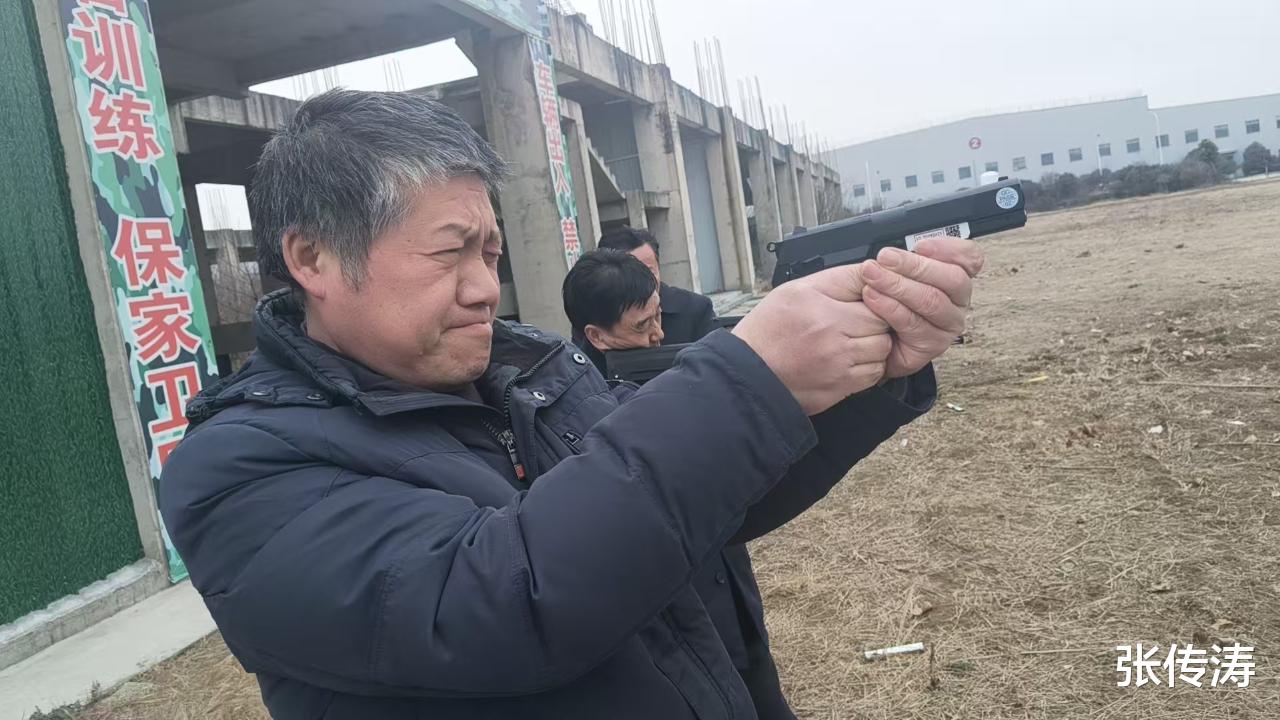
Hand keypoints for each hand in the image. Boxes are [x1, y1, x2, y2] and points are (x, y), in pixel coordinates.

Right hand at [733, 265, 890, 415]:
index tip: (862, 301)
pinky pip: (873, 375)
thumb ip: (840, 278)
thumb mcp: (797, 289)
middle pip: (883, 327)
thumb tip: (873, 270)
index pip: (876, 300)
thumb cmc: (769, 328)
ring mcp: (839, 368)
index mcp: (824, 312)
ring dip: (874, 345)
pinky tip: (849, 359)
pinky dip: (868, 366)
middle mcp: (834, 341)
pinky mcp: (840, 388)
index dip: (873, 299)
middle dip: (875, 322)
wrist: (749, 371)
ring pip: (882, 352)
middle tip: (856, 321)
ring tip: (851, 340)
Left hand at [859, 237, 984, 377]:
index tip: (920, 245)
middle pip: (953, 278)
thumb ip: (899, 259)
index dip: (949, 249)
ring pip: (933, 301)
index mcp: (952, 277)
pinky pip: (915, 324)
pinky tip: (874, 299)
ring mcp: (948, 325)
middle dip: (915, 266)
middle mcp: (957, 301)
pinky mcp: (932, 345)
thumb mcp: (887, 272)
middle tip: (885, 258)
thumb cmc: (879, 301)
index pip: (968, 258)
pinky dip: (891, 309)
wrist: (865, 338)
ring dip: (899, 286)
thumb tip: (896, 250)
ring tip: (873, 277)